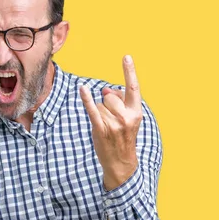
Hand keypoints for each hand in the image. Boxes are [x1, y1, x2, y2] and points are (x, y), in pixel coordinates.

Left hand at [79, 55, 142, 190]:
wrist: (121, 162)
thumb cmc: (123, 138)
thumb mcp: (128, 119)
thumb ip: (119, 101)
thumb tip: (103, 89)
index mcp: (136, 112)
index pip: (133, 88)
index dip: (129, 72)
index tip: (126, 57)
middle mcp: (126, 116)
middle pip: (109, 96)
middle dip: (107, 104)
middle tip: (112, 121)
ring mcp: (114, 123)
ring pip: (100, 105)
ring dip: (100, 113)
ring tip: (107, 127)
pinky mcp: (101, 129)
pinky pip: (92, 110)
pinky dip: (86, 99)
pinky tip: (82, 89)